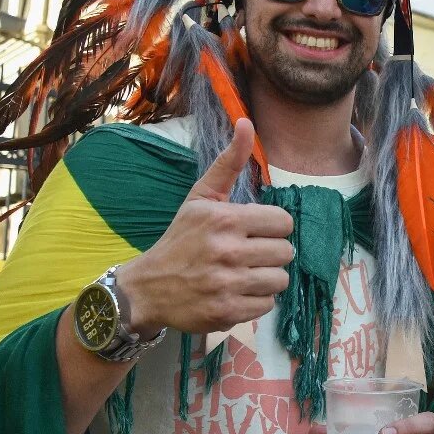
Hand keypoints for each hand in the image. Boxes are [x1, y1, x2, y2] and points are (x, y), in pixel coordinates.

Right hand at [117, 119, 294, 334]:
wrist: (147, 288)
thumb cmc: (181, 239)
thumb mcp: (201, 198)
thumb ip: (228, 163)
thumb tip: (247, 121)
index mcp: (224, 218)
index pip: (283, 222)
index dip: (272, 228)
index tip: (254, 232)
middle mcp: (227, 250)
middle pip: (286, 252)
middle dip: (270, 254)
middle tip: (248, 255)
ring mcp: (227, 283)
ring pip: (280, 280)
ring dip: (266, 278)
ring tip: (243, 274)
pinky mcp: (227, 312)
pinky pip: (267, 305)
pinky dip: (255, 301)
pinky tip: (235, 292)